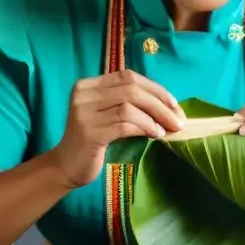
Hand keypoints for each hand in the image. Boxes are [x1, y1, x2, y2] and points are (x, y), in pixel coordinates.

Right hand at [49, 70, 184, 188]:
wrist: (66, 167)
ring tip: (166, 130)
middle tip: (178, 120)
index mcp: (89, 85)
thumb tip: (170, 105)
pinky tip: (154, 136)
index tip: (174, 104)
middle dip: (160, 104)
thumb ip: (128, 103)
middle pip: (131, 89)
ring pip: (129, 106)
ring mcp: (84, 113)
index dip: (155, 88)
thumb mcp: (108, 115)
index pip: (128, 77)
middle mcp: (84, 94)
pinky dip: (144, 128)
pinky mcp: (89, 133)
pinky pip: (124, 125)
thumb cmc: (94, 140)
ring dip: (154, 118)